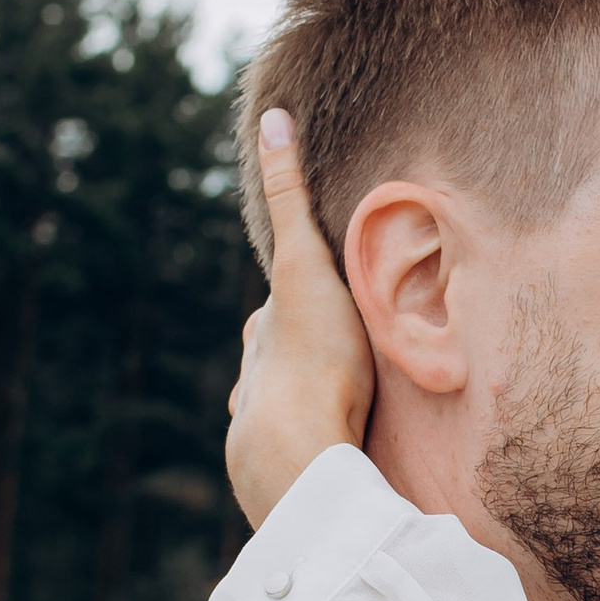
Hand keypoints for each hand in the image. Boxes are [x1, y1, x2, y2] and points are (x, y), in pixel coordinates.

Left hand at [225, 111, 374, 528]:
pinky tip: (340, 473)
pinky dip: (315, 464)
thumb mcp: (306, 264)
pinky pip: (300, 468)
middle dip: (302, 369)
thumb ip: (290, 194)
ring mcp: (261, 439)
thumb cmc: (312, 358)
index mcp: (261, 339)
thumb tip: (270, 115)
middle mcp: (251, 388)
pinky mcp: (278, 485)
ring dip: (310, 422)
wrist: (297, 455)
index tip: (328, 316)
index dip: (303, 310)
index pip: (278, 317)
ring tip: (348, 427)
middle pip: (277, 370)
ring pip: (285, 422)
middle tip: (346, 370)